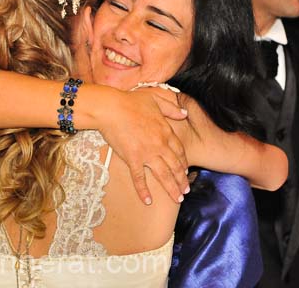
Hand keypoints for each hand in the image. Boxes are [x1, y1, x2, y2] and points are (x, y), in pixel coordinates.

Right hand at [97, 88, 189, 204]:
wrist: (112, 108)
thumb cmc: (131, 101)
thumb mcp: (155, 99)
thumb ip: (171, 108)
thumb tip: (184, 113)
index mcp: (165, 131)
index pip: (179, 151)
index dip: (183, 163)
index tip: (186, 171)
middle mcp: (160, 145)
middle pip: (175, 166)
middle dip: (182, 180)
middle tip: (185, 191)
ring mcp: (147, 153)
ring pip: (163, 175)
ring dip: (172, 189)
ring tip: (178, 199)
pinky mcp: (132, 159)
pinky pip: (139, 178)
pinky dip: (144, 191)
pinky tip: (148, 201)